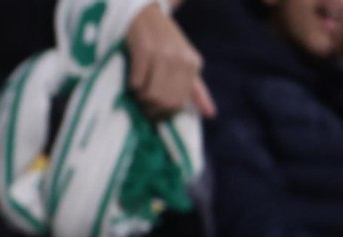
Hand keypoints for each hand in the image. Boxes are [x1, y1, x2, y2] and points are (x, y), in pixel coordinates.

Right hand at [124, 3, 215, 117]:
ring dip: (140, 98)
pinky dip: (131, 86)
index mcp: (193, 64)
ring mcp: (162, 55)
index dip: (163, 111)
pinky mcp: (143, 51)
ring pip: (151, 94)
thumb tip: (211, 114)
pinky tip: (130, 80)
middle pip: (165, 101)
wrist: (146, 15)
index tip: (152, 109)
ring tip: (136, 91)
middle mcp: (180, 60)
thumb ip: (196, 89)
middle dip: (150, 107)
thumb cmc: (165, 41)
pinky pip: (136, 82)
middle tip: (141, 102)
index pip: (179, 102)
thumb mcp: (186, 63)